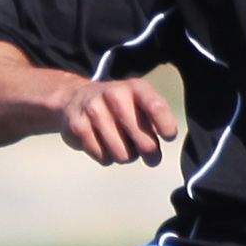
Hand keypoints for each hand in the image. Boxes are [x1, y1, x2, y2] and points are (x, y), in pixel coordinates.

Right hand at [51, 74, 180, 168]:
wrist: (76, 98)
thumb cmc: (119, 107)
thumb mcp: (140, 104)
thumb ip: (154, 123)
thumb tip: (154, 155)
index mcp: (136, 88)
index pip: (156, 108)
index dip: (166, 126)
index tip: (168, 137)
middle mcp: (115, 95)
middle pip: (144, 142)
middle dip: (149, 153)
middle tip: (147, 152)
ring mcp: (94, 110)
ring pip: (123, 155)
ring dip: (125, 156)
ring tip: (120, 143)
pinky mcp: (78, 127)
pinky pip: (103, 157)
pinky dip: (106, 157)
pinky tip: (102, 143)